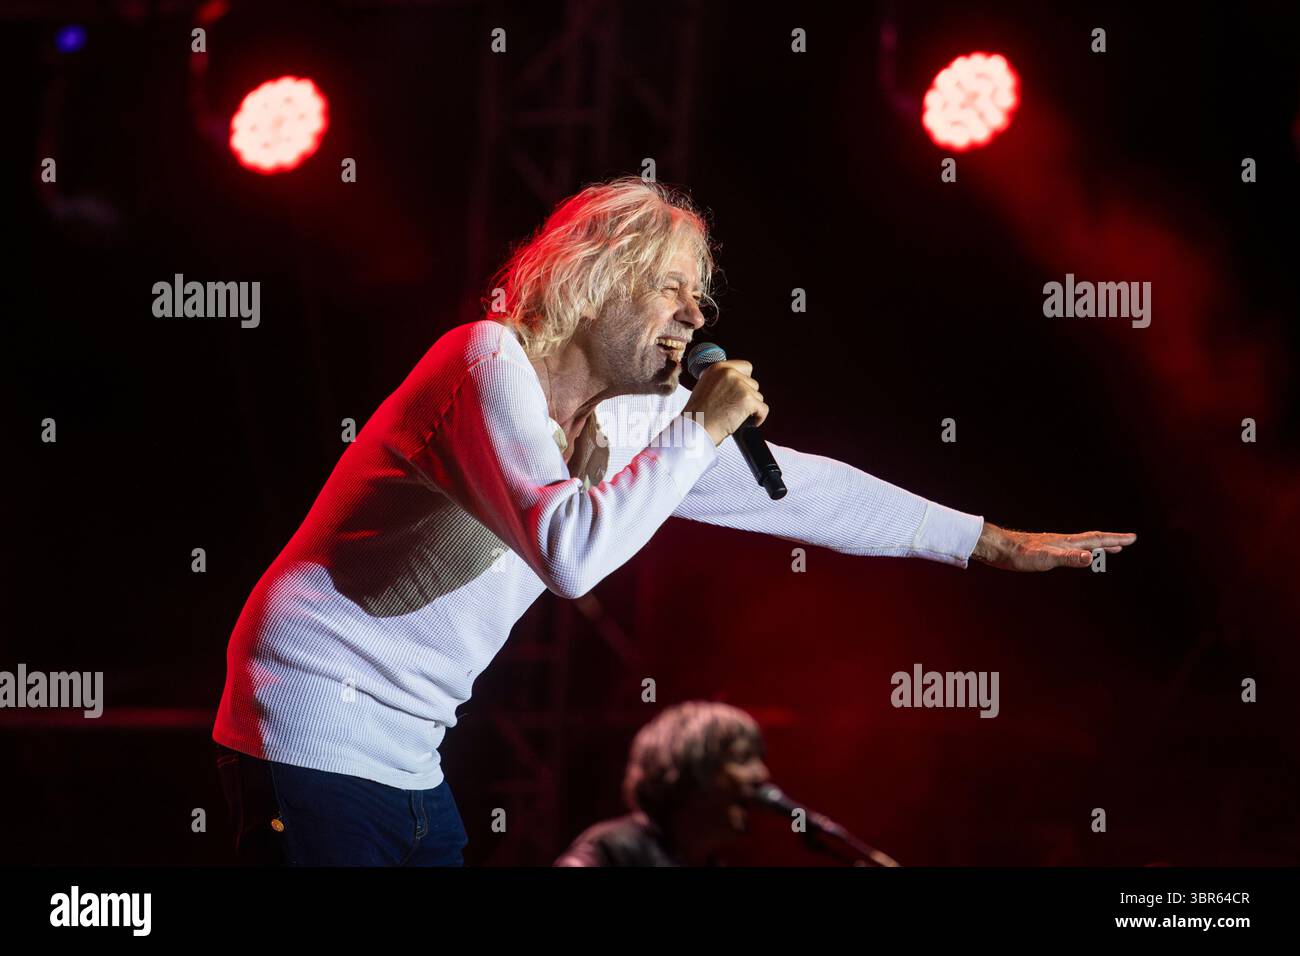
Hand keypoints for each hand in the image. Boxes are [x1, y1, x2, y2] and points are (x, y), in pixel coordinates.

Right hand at [681, 358, 768, 444]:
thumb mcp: (705, 387)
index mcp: (718, 367)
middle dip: (747, 397)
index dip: (745, 381)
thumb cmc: (698, 414)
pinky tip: (747, 423)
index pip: (745, 367)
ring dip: (751, 408)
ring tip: (736, 417)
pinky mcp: (748, 399)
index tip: (740, 393)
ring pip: (758, 397)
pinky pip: (763, 409)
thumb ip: (721, 381)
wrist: (695, 429)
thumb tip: (738, 382)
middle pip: (753, 383)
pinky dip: (758, 418)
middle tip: (735, 408)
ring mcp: (740, 385)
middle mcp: (729, 372)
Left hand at [972, 522, 1136, 570]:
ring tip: (1111, 548)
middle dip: (1111, 541)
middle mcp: (1063, 541)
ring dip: (1098, 546)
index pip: (1096, 539)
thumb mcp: (1046, 558)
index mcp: (1066, 542)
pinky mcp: (1044, 550)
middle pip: (1092, 539)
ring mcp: (1054, 544)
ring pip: (1082, 544)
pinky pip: (1070, 550)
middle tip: (1128, 541)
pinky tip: (1077, 554)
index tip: (1132, 538)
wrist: (998, 548)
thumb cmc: (1019, 555)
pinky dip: (1081, 551)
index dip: (1115, 539)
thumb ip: (1068, 557)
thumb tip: (1090, 557)